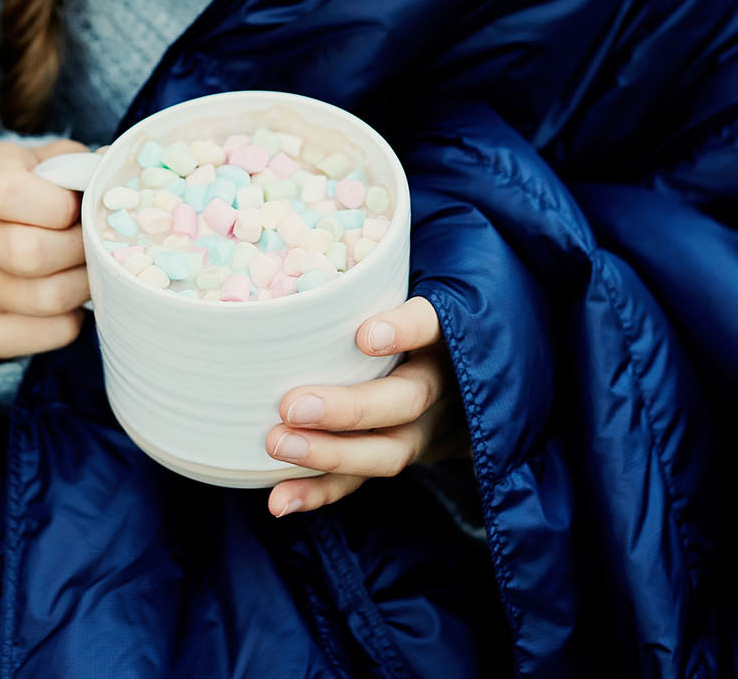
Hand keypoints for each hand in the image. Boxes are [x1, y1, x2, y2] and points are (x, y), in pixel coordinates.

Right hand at [0, 138, 90, 358]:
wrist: (10, 229)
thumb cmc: (50, 189)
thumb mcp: (65, 162)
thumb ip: (92, 170)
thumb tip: (127, 190)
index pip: (7, 194)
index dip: (59, 205)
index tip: (79, 206)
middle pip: (29, 253)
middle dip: (81, 250)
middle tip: (98, 243)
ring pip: (46, 298)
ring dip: (85, 284)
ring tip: (91, 267)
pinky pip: (46, 334)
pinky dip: (73, 320)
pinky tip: (71, 297)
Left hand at [265, 296, 469, 517]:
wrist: (461, 379)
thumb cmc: (408, 320)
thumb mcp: (405, 294)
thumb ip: (368, 283)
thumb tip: (304, 237)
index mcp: (443, 337)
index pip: (433, 326)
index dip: (405, 331)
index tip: (365, 335)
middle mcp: (439, 387)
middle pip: (405, 401)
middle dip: (348, 409)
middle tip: (292, 405)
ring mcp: (422, 430)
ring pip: (386, 451)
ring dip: (329, 454)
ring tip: (277, 444)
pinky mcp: (395, 456)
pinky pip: (361, 482)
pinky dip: (319, 493)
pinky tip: (279, 500)